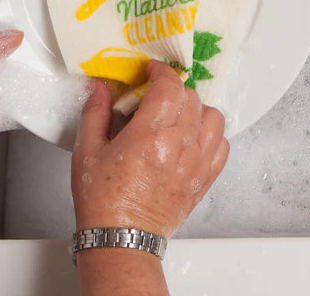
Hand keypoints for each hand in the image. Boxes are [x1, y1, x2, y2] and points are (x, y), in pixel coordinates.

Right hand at [72, 60, 228, 237]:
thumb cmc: (103, 200)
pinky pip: (222, 145)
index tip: (151, 70)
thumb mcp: (87, 151)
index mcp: (149, 136)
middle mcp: (178, 146)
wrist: (121, 239)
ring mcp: (196, 163)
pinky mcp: (204, 179)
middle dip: (173, 88)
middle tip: (156, 94)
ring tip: (177, 114)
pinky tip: (193, 136)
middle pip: (191, 97)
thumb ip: (95, 112)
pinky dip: (211, 133)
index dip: (161, 71)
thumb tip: (99, 86)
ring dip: (196, 108)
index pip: (169, 86)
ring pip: (212, 117)